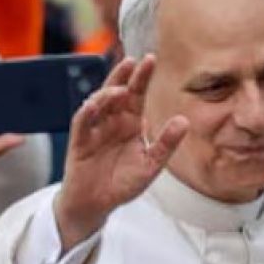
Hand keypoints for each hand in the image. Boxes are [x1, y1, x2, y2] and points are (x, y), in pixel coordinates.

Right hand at [54, 56, 189, 247]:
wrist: (97, 204)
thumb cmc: (122, 182)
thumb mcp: (151, 164)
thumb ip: (166, 143)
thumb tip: (184, 120)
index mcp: (131, 122)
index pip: (136, 94)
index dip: (142, 77)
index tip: (151, 59)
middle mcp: (112, 121)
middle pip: (117, 92)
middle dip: (124, 76)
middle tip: (134, 61)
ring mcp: (95, 129)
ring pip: (98, 103)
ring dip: (107, 94)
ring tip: (120, 90)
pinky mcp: (79, 142)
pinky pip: (82, 123)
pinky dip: (87, 113)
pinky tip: (93, 104)